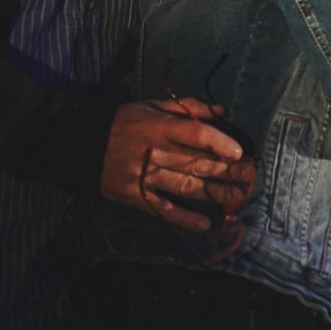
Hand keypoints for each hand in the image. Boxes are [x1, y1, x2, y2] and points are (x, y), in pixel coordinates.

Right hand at [100, 98, 257, 231]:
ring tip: (238, 196)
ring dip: (215, 194)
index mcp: (158, 126)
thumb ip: (188, 108)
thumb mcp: (153, 106)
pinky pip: (164, 209)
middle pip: (196, 164)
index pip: (196, 135)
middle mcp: (152, 152)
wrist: (81, 146)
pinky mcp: (134, 196)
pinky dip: (185, 218)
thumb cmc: (124, 122)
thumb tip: (223, 112)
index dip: (220, 143)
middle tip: (249, 176)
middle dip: (227, 171)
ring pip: (185, 187)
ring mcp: (143, 176)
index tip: (240, 152)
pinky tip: (206, 223)